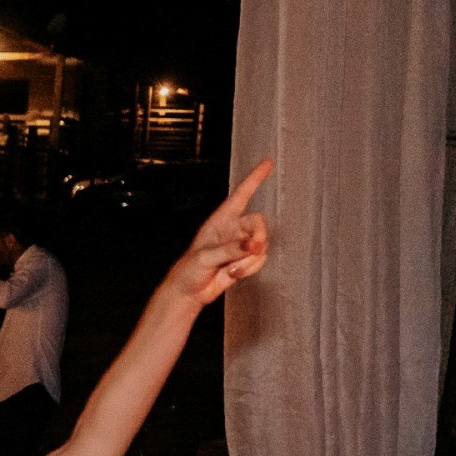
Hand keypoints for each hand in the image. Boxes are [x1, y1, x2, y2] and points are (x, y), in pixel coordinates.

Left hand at [167, 159, 272, 306]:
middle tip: (249, 251)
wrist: (189, 292)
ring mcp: (240, 244)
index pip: (241, 194)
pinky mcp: (245, 259)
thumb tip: (252, 245)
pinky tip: (233, 273)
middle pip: (259, 223)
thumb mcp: (205, 257)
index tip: (267, 163)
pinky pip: (260, 259)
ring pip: (262, 244)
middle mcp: (232, 229)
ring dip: (248, 260)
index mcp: (220, 220)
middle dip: (258, 238)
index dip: (254, 179)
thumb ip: (230, 249)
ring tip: (229, 268)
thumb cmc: (188, 271)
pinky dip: (250, 268)